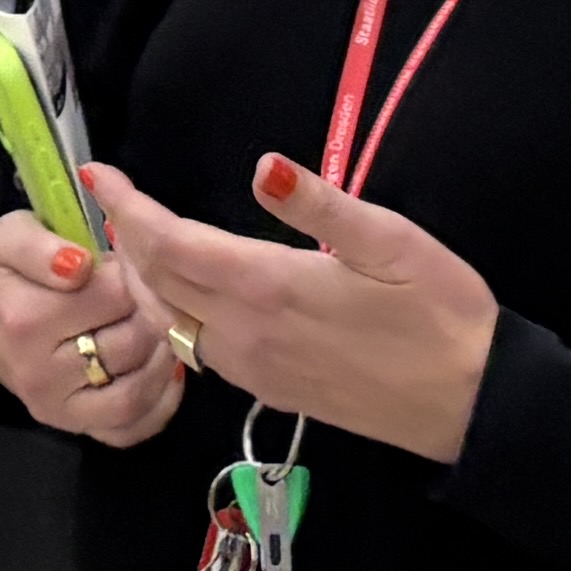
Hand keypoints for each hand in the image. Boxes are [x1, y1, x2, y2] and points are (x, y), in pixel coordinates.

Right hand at [0, 206, 190, 450]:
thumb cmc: (2, 274)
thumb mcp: (6, 238)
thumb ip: (38, 244)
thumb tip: (79, 264)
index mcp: (23, 320)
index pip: (113, 294)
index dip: (131, 273)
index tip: (126, 265)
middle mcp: (40, 373)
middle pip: (132, 340)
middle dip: (149, 311)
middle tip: (145, 294)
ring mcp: (59, 410)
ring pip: (137, 389)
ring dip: (161, 355)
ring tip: (158, 326)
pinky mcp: (77, 428)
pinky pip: (134, 426)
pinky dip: (160, 401)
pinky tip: (163, 369)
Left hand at [97, 154, 499, 463]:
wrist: (471, 406)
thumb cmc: (442, 315)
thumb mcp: (393, 242)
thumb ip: (320, 206)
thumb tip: (262, 165)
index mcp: (269, 289)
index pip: (169, 245)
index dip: (127, 208)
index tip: (98, 174)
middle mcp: (245, 335)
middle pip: (156, 285)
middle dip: (126, 238)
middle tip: (116, 197)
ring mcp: (253, 370)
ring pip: (171, 321)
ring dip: (144, 278)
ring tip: (139, 236)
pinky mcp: (269, 389)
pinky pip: (197, 348)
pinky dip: (173, 311)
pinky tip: (186, 290)